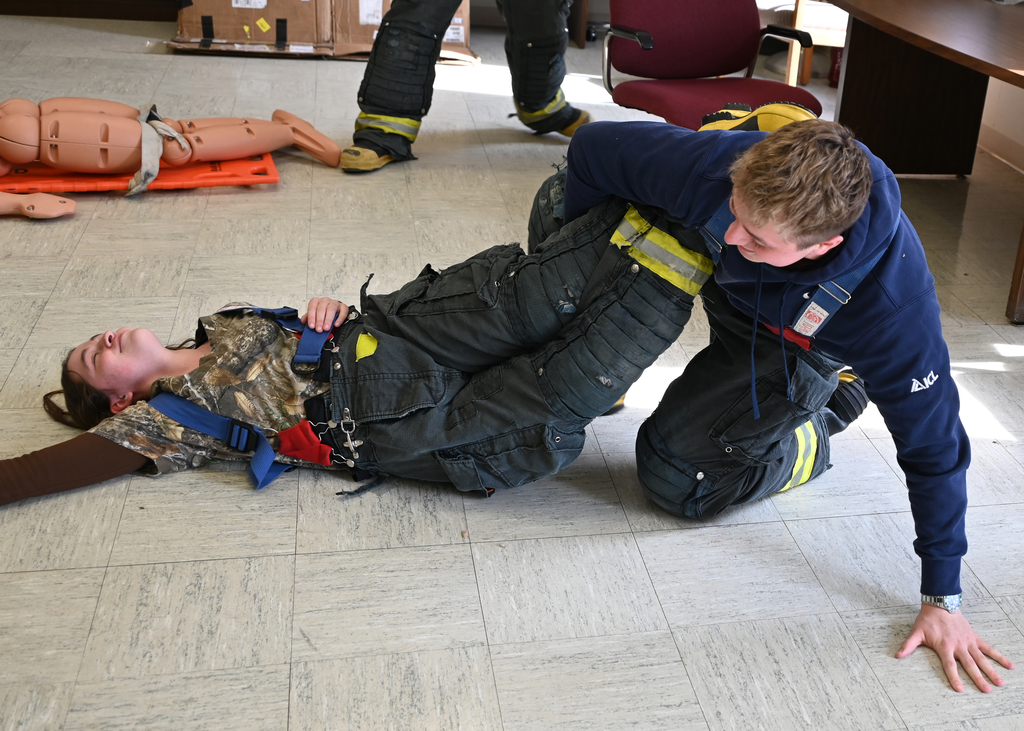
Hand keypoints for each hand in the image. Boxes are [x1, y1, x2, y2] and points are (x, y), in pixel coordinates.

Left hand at [301, 297, 348, 332]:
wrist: (334, 314)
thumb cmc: (323, 315)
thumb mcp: (314, 316)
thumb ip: (308, 318)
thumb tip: (303, 321)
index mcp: (316, 301)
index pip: (312, 307)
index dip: (311, 317)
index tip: (312, 326)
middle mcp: (325, 300)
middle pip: (321, 308)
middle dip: (320, 320)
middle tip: (319, 329)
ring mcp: (335, 303)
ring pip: (331, 309)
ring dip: (328, 319)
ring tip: (326, 328)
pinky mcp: (343, 307)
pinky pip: (343, 311)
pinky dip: (340, 318)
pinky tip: (336, 324)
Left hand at [896, 604, 1013, 691]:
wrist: (940, 604)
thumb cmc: (928, 620)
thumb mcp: (916, 632)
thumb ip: (909, 645)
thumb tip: (898, 655)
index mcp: (944, 646)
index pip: (950, 665)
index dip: (954, 677)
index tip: (960, 689)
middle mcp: (958, 646)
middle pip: (970, 665)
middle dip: (978, 678)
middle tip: (987, 690)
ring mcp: (968, 642)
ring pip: (981, 659)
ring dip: (991, 671)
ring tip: (1000, 683)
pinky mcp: (974, 638)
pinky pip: (988, 648)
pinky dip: (999, 656)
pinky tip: (1009, 665)